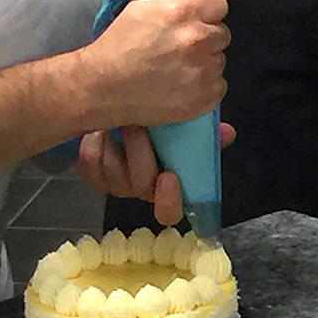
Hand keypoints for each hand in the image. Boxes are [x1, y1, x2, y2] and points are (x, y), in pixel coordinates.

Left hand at [76, 122, 236, 225]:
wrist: (119, 104)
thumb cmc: (155, 120)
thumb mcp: (184, 123)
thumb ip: (204, 132)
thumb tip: (227, 133)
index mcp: (166, 184)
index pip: (169, 213)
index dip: (169, 202)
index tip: (169, 177)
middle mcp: (140, 187)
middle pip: (141, 188)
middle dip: (140, 156)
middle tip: (138, 126)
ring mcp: (115, 181)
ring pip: (113, 179)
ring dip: (116, 149)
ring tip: (118, 122)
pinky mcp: (92, 170)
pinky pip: (89, 169)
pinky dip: (93, 149)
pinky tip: (97, 132)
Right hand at [81, 0, 229, 127]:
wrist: (103, 86)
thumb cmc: (120, 42)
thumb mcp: (144, 4)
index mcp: (183, 11)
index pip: (219, 4)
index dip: (203, 12)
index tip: (188, 22)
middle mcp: (198, 39)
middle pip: (222, 33)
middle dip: (205, 37)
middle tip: (179, 46)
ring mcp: (203, 70)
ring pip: (219, 60)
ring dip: (204, 62)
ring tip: (177, 68)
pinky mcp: (205, 98)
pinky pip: (218, 85)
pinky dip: (204, 86)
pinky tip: (181, 85)